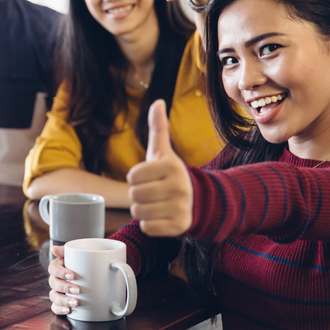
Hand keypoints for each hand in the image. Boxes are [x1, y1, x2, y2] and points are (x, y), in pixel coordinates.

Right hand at [47, 244, 81, 315]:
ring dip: (63, 300)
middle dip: (65, 287)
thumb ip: (68, 249)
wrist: (98, 274)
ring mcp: (59, 291)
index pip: (53, 268)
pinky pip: (55, 307)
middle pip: (53, 283)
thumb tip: (54, 249)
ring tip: (76, 302)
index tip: (72, 275)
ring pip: (54, 296)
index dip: (60, 272)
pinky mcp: (63, 303)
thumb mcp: (81, 254)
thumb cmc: (87, 263)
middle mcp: (57, 279)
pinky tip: (69, 310)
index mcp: (60, 266)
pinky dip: (60, 309)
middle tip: (77, 290)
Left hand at [126, 100, 192, 235]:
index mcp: (172, 166)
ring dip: (142, 210)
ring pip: (138, 213)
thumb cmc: (170, 174)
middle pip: (134, 195)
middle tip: (150, 192)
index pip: (132, 175)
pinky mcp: (179, 227)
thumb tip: (158, 102)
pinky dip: (149, 224)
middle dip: (137, 195)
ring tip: (155, 203)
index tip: (147, 177)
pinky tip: (160, 216)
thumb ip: (158, 128)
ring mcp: (181, 208)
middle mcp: (179, 187)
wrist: (197, 201)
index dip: (135, 177)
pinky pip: (147, 228)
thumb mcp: (163, 152)